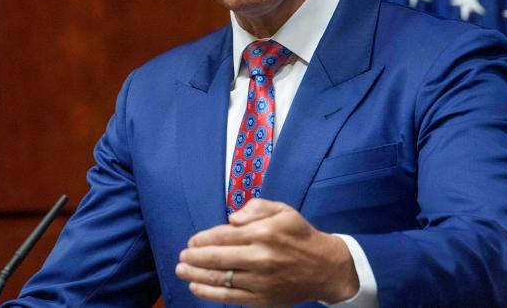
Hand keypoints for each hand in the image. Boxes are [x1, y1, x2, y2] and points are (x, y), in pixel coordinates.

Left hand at [175, 198, 358, 305]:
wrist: (324, 268)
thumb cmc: (299, 235)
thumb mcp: (284, 211)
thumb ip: (257, 207)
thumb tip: (232, 217)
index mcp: (264, 233)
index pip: (224, 235)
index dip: (203, 239)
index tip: (191, 241)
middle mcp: (260, 257)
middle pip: (218, 258)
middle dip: (194, 258)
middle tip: (182, 256)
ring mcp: (260, 280)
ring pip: (221, 279)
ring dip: (196, 275)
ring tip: (181, 271)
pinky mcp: (261, 299)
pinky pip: (230, 297)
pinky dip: (210, 293)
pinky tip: (196, 287)